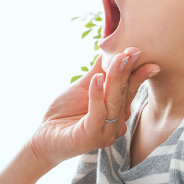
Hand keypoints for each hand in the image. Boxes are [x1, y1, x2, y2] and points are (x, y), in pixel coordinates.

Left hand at [26, 47, 159, 166]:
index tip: (140, 51)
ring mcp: (106, 133)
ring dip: (115, 78)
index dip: (136, 71)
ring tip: (118, 59)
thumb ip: (98, 70)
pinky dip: (97, 96)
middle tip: (133, 50)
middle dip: (127, 70)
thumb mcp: (83, 87)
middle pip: (123, 93)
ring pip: (113, 102)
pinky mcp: (91, 138)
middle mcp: (116, 124)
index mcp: (117, 112)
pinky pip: (97, 114)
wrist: (44, 136)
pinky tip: (96, 79)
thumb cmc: (64, 113)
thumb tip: (110, 45)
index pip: (129, 88)